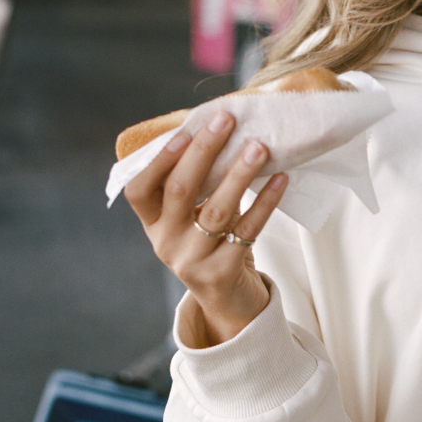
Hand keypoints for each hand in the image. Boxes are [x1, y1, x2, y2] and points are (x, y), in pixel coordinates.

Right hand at [124, 110, 288, 345]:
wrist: (228, 301)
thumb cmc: (211, 244)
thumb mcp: (190, 219)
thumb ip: (194, 185)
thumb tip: (216, 129)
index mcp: (152, 225)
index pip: (140, 189)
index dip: (160, 159)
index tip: (185, 130)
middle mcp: (166, 243)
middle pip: (180, 190)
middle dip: (204, 151)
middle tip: (226, 120)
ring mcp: (192, 261)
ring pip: (217, 210)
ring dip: (240, 174)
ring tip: (259, 147)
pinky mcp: (222, 273)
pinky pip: (248, 230)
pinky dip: (266, 202)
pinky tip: (281, 179)